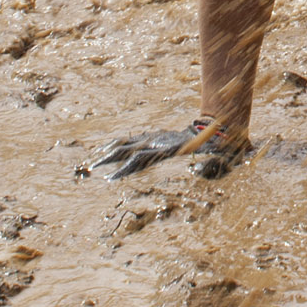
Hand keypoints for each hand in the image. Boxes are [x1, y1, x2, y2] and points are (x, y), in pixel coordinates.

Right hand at [88, 118, 246, 179]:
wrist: (215, 128)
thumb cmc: (215, 149)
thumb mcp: (214, 159)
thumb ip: (210, 165)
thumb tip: (202, 171)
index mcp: (167, 149)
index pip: (140, 159)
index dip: (125, 169)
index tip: (110, 178)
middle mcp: (156, 142)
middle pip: (126, 150)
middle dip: (108, 160)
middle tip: (91, 169)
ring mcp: (153, 139)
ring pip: (125, 144)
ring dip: (107, 153)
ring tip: (91, 162)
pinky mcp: (153, 138)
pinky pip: (129, 141)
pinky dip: (115, 145)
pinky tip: (102, 151)